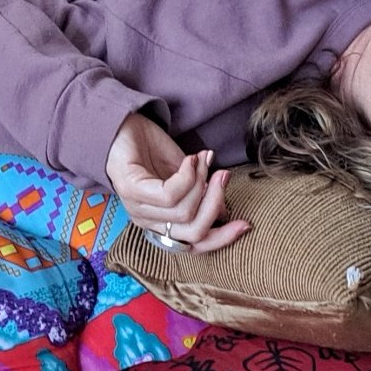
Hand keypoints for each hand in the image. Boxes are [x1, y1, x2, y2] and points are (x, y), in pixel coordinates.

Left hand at [106, 112, 246, 253]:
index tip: (245, 224)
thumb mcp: (185, 175)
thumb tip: (224, 209)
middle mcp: (148, 222)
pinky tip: (190, 159)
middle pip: (193, 232)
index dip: (222, 238)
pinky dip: (187, 177)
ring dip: (201, 183)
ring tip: (201, 160)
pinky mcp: (131, 190)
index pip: (194, 245)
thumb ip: (202, 194)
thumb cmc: (153, 151)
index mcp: (162, 224)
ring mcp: (137, 208)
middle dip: (216, 204)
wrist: (125, 125)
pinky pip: (169, 195)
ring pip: (184, 212)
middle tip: (222, 176)